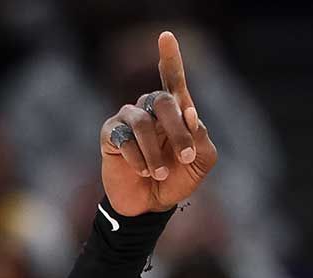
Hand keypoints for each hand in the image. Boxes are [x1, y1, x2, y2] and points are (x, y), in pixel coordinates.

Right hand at [99, 31, 217, 215]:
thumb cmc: (177, 179)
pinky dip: (138, 158)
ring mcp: (128, 120)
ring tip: (160, 173)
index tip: (166, 36)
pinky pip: (124, 139)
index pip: (173, 80)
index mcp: (175, 112)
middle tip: (186, 157)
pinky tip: (142, 171)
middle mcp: (150, 110)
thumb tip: (192, 116)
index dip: (170, 58)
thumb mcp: (200, 162)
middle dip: (178, 130)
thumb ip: (202, 140)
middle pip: (163, 101)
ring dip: (156, 152)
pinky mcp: (110, 135)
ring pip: (143, 122)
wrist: (151, 206)